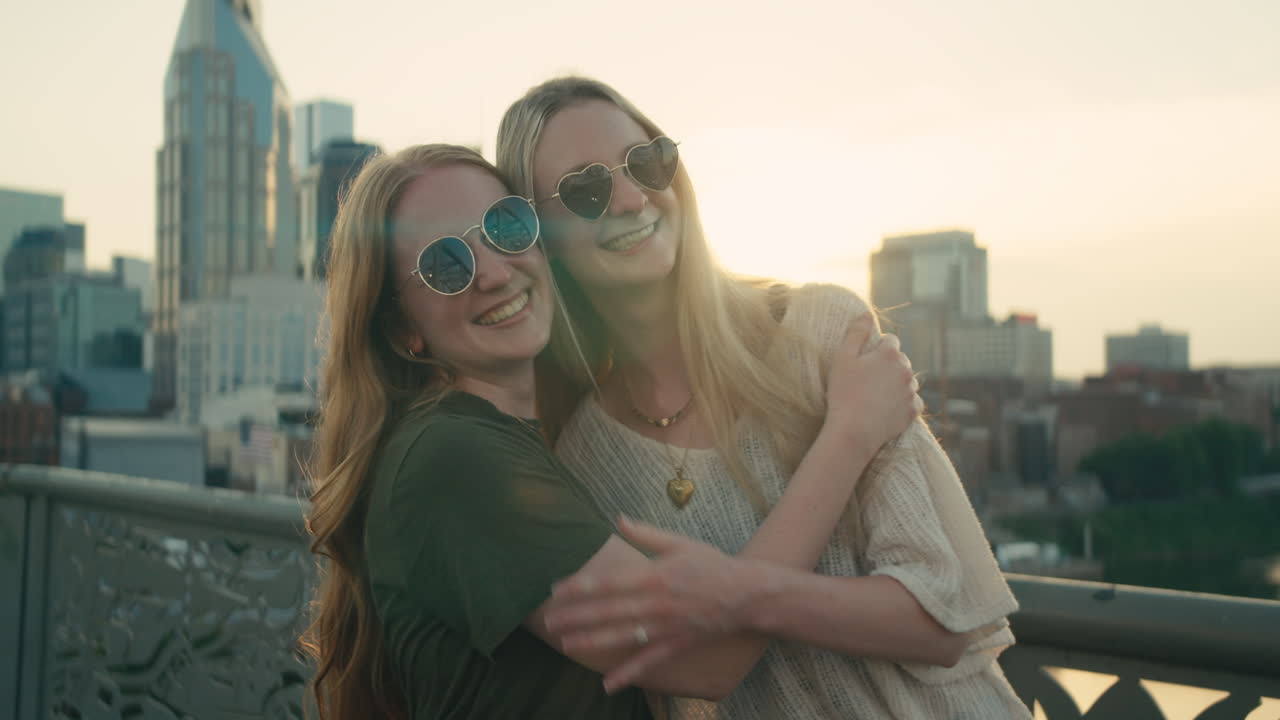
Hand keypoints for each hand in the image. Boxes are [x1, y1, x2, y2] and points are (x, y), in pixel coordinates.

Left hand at [544, 516, 754, 691]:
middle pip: (610, 611)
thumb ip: (645, 534)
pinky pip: (648, 662)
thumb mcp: (679, 543)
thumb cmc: (711, 564)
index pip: (610, 581)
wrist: (746, 594)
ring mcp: (667, 626)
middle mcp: (658, 603)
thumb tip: (617, 519)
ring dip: (593, 641)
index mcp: (655, 574)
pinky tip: (607, 686)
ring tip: (566, 645)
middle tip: (549, 623)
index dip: (581, 586)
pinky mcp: (677, 644)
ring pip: (623, 636)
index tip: (556, 590)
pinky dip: (628, 674)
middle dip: (577, 617)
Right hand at [825, 312, 922, 449]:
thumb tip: (867, 313)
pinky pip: (913, 402)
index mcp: (889, 354)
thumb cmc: (844, 393)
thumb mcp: (843, 358)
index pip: (890, 340)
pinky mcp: (913, 411)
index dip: (876, 348)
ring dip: (897, 384)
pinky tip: (887, 408)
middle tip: (868, 381)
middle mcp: (906, 370)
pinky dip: (903, 403)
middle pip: (901, 361)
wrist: (853, 431)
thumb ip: (856, 333)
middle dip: (888, 366)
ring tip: (876, 396)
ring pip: (907, 381)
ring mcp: (912, 391)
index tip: (865, 361)